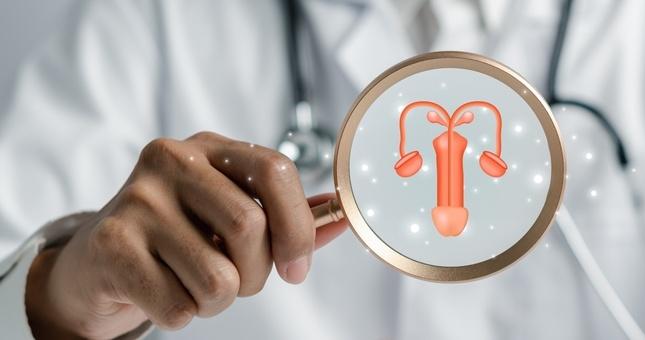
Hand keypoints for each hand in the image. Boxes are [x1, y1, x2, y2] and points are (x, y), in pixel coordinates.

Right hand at [24, 132, 347, 338]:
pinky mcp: (111, 245)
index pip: (276, 170)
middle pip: (250, 226)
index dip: (299, 227)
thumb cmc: (179, 237)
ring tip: (194, 285)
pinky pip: (180, 306)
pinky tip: (162, 291)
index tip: (298, 268)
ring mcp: (137, 199)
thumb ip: (288, 217)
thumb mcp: (232, 216)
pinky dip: (183, 315)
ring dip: (218, 301)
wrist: (97, 263)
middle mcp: (171, 160)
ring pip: (219, 277)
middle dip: (256, 274)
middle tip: (236, 280)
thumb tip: (342, 218)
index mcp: (209, 146)